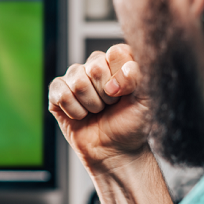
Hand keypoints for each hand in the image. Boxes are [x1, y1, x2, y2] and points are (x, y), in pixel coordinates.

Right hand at [48, 44, 149, 174]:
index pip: (115, 52)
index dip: (121, 76)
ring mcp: (74, 78)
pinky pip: (60, 92)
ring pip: (77, 81)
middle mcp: (95, 65)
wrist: (114, 151)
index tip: (125, 94)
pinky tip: (80, 115)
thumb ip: (140, 77)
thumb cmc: (132, 124)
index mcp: (118, 62)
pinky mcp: (57, 92)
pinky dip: (74, 110)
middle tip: (111, 105)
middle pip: (95, 66)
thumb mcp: (146, 100)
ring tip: (97, 112)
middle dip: (105, 94)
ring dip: (91, 105)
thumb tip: (123, 70)